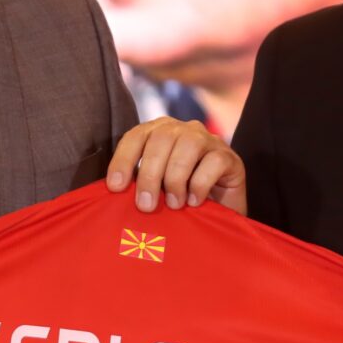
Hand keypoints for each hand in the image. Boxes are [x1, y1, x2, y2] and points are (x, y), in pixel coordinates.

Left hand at [106, 116, 246, 214]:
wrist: (220, 213)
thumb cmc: (181, 201)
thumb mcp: (155, 190)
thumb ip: (137, 183)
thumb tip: (113, 191)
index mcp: (159, 132)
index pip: (136, 136)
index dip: (123, 159)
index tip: (115, 187)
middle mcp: (183, 130)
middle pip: (161, 140)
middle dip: (149, 175)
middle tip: (146, 205)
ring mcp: (209, 140)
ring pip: (187, 146)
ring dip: (175, 179)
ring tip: (174, 205)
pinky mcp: (229, 157)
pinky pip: (212, 163)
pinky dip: (200, 184)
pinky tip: (194, 202)